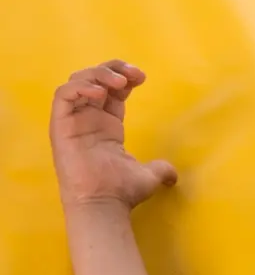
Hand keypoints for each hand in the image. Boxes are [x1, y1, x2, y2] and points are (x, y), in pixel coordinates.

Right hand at [50, 60, 176, 209]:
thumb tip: (173, 175)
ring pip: (78, 82)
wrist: (104, 204)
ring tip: (119, 83)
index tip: (142, 77)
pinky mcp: (60, 126)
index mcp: (107, 125)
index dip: (125, 79)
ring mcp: (73, 121)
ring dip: (98, 75)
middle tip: (132, 74)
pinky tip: (100, 93)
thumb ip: (161, 170)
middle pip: (95, 80)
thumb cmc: (121, 192)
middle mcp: (89, 119)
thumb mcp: (149, 177)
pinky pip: (63, 96)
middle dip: (113, 69)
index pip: (112, 91)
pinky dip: (79, 88)